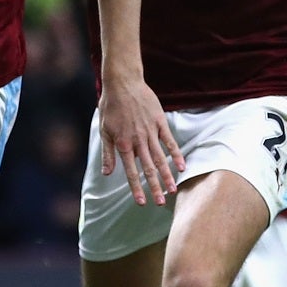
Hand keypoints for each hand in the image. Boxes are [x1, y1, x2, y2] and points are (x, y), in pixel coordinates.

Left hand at [98, 72, 183, 204]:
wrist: (123, 83)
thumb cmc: (111, 106)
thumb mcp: (104, 130)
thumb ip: (108, 153)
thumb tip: (106, 173)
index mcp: (123, 144)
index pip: (130, 171)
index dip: (136, 188)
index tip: (141, 202)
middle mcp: (138, 140)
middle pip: (148, 168)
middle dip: (154, 187)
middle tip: (160, 203)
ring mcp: (150, 131)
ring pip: (160, 158)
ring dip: (166, 175)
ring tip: (173, 190)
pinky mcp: (160, 122)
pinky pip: (169, 141)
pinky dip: (176, 155)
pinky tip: (182, 166)